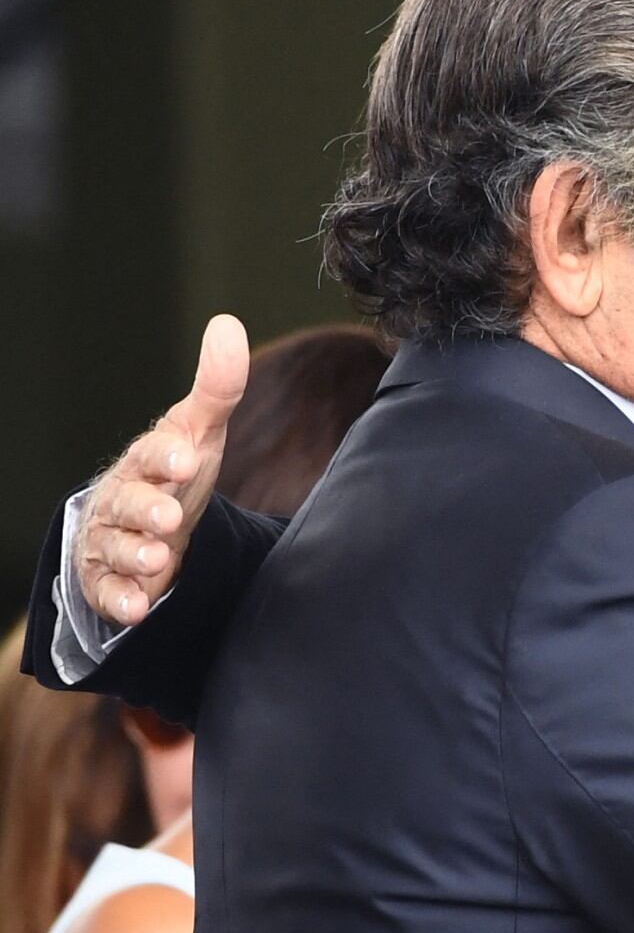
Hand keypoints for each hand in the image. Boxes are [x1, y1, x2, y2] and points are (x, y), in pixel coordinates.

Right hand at [76, 315, 247, 624]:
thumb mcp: (200, 432)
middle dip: (147, 510)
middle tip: (169, 518)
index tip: (187, 458)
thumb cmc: (177, 472)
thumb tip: (226, 323)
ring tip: (158, 561)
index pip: (152, 455)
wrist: (151, 525)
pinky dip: (120, 600)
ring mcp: (111, 541)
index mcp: (147, 460)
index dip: (167, 457)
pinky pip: (107, 592)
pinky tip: (137, 609)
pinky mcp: (108, 580)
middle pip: (128, 504)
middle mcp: (122, 500)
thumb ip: (217, 386)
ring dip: (135, 555)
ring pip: (115, 548)